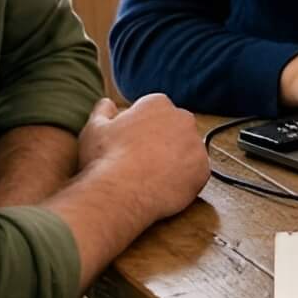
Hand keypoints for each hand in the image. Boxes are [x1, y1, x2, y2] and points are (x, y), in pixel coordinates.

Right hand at [76, 95, 208, 221]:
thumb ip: (103, 111)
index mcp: (158, 104)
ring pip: (186, 152)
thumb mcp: (94, 128)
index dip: (140, 128)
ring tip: (150, 177)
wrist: (120, 193)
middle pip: (174, 128)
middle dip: (161, 141)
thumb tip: (107, 104)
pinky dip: (183, 181)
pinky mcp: (203, 171)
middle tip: (141, 161)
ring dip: (174, 161)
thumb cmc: (105, 159)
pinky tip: (163, 188)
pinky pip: (194, 174)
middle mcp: (183, 119)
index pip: (154, 111)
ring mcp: (196, 145)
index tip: (130, 143)